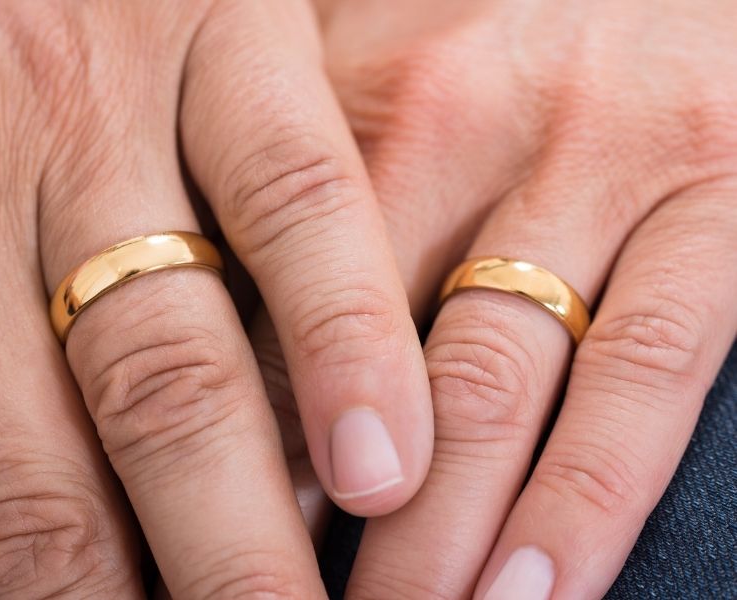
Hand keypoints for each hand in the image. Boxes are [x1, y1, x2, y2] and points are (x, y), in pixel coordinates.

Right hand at [0, 1, 435, 596]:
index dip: (352, 354)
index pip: (298, 205)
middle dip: (236, 558)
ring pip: (22, 469)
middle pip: (167, 382)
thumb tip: (350, 391)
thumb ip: (293, 180)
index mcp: (199, 41)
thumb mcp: (231, 24)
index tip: (389, 486)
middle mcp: (56, 133)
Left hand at [269, 1, 736, 596]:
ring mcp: (590, 160)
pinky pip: (643, 373)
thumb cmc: (484, 31)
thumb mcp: (366, 81)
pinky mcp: (716, 192)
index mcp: (343, 102)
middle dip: (312, 520)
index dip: (220, 451)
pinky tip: (533, 592)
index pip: (254, 311)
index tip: (198, 540)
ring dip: (435, 540)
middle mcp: (452, 126)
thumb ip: (295, 211)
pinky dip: (584, 499)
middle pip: (356, 367)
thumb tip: (224, 391)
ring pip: (489, 389)